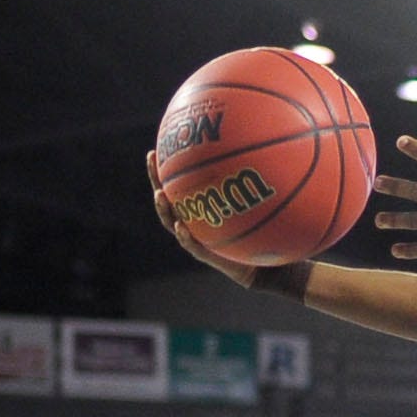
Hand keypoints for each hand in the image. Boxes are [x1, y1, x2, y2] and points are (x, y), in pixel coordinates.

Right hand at [145, 149, 261, 287]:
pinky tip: (181, 226)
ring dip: (164, 208)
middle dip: (157, 180)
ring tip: (160, 195)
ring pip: (171, 222)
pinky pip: (192, 245)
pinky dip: (185, 236)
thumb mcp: (258, 207)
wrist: (265, 266)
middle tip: (152, 161)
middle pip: (167, 199)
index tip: (156, 150)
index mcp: (199, 209)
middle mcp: (193, 221)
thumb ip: (256, 187)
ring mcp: (196, 238)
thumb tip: (265, 155)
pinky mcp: (206, 255)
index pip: (177, 186)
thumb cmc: (262, 233)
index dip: (164, 170)